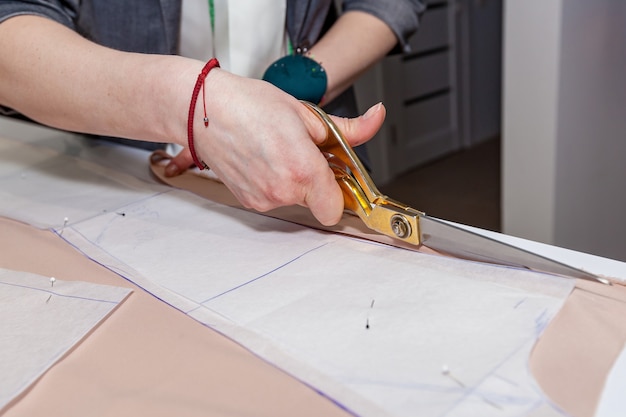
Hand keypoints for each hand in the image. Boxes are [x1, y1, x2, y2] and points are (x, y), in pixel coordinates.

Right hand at [164, 70, 385, 225]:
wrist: (203, 110)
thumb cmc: (249, 105)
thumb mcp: (305, 112)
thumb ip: (347, 128)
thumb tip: (376, 119)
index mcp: (302, 170)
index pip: (336, 209)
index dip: (340, 194)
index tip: (337, 179)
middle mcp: (282, 191)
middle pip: (316, 202)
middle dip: (315, 181)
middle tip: (302, 152)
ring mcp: (262, 199)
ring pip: (294, 200)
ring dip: (293, 182)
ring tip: (276, 151)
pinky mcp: (247, 201)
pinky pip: (273, 198)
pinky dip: (273, 183)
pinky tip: (262, 159)